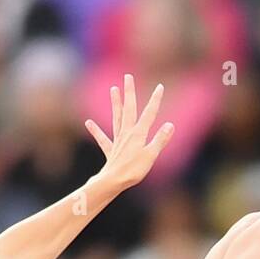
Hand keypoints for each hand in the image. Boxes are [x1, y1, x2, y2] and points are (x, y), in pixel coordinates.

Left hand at [85, 73, 174, 189]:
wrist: (112, 181)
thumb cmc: (133, 170)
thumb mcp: (151, 155)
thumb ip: (160, 140)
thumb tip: (170, 125)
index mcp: (138, 134)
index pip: (149, 114)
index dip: (155, 100)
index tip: (160, 87)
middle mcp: (127, 133)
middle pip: (129, 109)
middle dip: (129, 92)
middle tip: (128, 76)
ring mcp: (118, 141)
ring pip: (116, 118)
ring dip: (115, 103)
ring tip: (112, 89)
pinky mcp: (111, 150)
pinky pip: (103, 139)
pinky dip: (96, 131)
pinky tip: (89, 122)